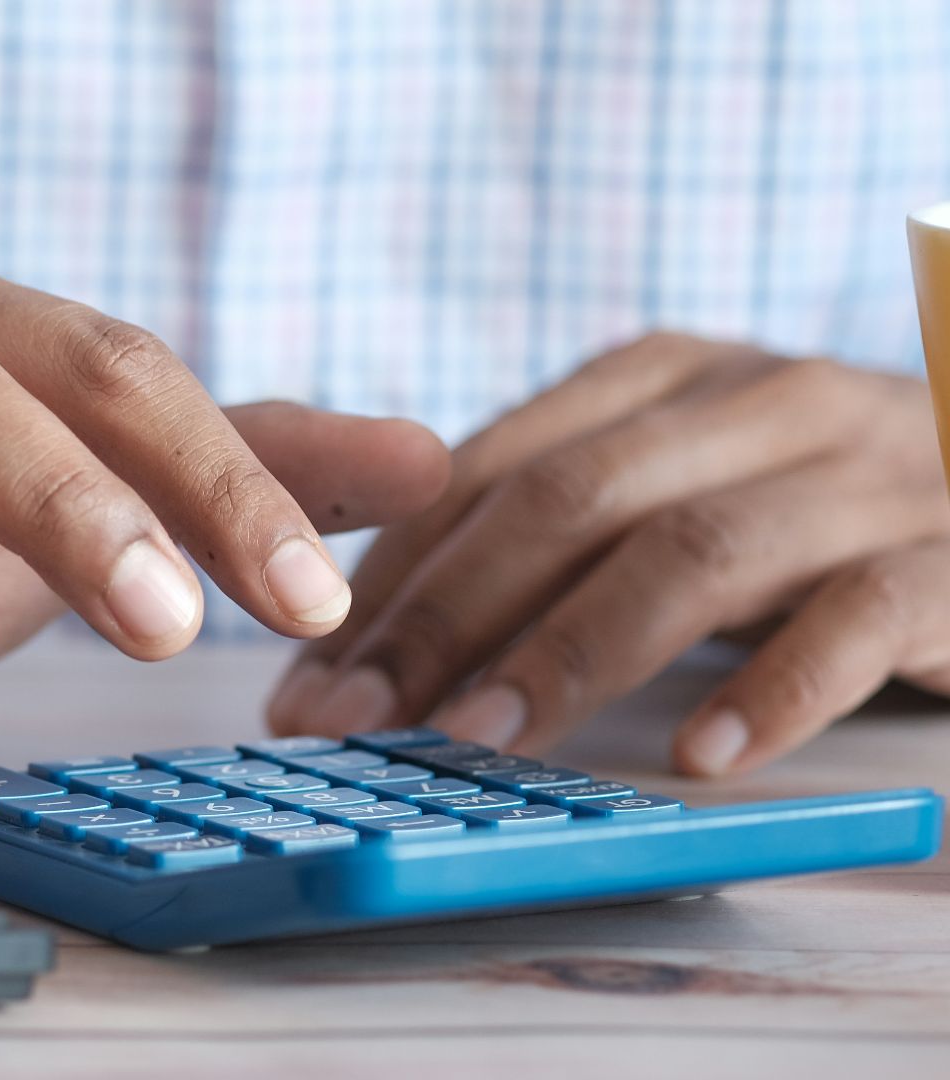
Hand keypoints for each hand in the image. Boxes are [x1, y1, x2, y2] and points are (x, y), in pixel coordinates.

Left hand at [267, 333, 949, 776]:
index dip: (389, 576)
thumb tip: (373, 648)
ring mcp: (864, 470)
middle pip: (567, 502)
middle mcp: (757, 399)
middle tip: (352, 721)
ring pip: (690, 551)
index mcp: (664, 376)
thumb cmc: (812, 512)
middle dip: (441, 617)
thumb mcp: (674, 488)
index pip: (489, 468)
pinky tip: (699, 753)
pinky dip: (773, 687)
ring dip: (567, 653)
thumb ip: (552, 532)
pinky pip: (859, 615)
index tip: (307, 675)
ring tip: (478, 741)